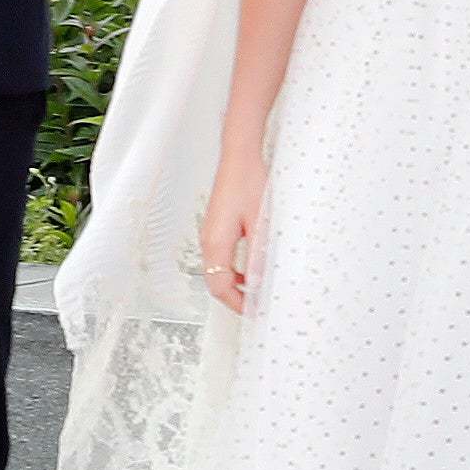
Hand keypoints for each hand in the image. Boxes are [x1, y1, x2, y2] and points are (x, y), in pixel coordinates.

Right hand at [200, 149, 265, 314]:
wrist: (239, 158)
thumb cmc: (248, 183)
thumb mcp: (260, 222)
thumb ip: (258, 255)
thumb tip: (258, 283)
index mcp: (216, 242)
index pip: (221, 287)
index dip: (237, 304)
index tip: (254, 311)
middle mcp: (208, 241)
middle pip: (216, 283)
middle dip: (235, 299)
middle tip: (256, 307)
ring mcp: (210, 235)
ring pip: (218, 272)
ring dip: (235, 285)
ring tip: (256, 293)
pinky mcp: (216, 229)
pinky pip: (221, 259)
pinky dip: (234, 271)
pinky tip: (251, 270)